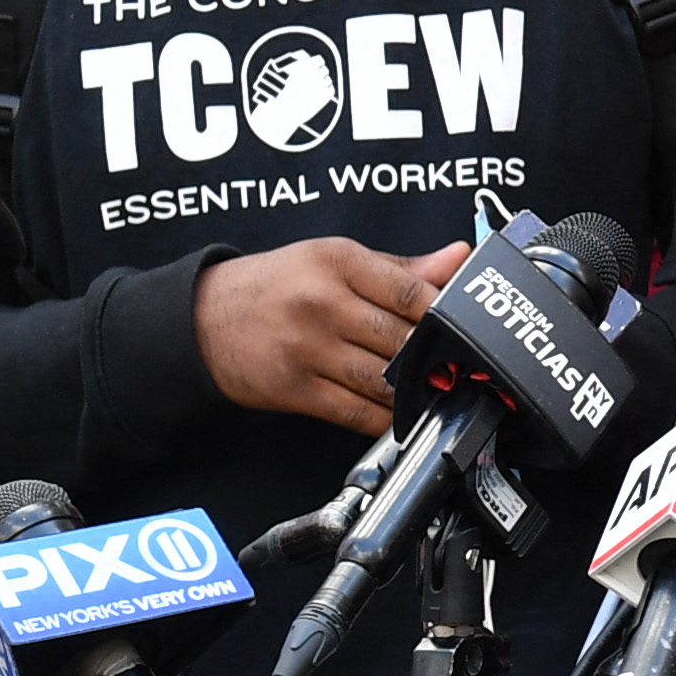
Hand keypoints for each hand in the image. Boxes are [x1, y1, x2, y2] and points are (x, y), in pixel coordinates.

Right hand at [197, 237, 466, 433]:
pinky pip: (356, 412)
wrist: (204, 320)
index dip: (449, 314)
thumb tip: (459, 258)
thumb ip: (399, 267)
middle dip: (436, 357)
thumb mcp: (332, 259)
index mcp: (338, 262)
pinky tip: (404, 414)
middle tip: (463, 367)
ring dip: (417, 391)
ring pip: (384, 379)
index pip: (410, 291)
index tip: (471, 329)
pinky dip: (387, 418)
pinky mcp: (297, 389)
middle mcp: (323, 303)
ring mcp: (309, 349)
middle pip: (401, 338)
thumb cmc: (276, 285)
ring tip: (439, 391)